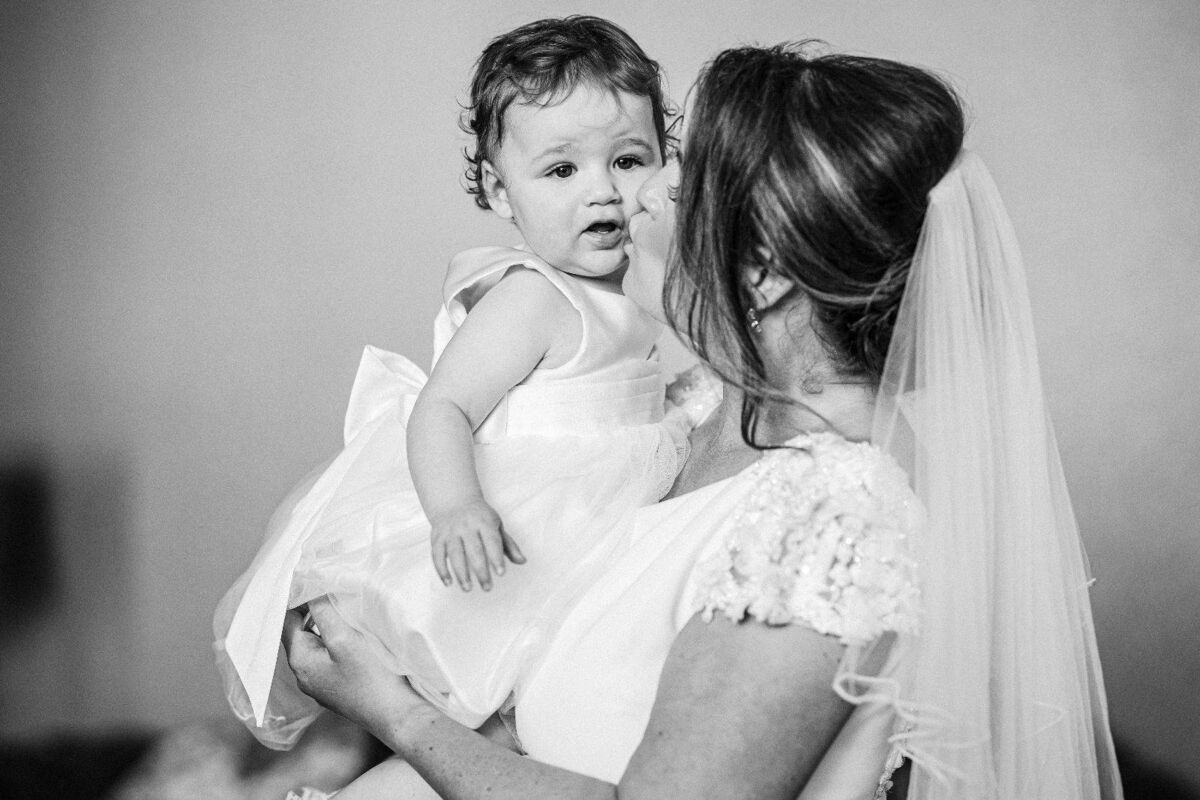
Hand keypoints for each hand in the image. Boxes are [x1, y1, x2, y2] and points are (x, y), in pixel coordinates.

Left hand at [282, 596, 431, 737]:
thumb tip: (310, 592)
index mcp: (301, 661)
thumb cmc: (372, 677)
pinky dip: (334, 641)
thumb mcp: (345, 639)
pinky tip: (351, 634)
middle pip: (300, 633)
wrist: (397, 716)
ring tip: (341, 607)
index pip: (287, 621)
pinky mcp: (338, 688)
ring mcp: (321, 684)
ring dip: (324, 626)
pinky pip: (328, 657)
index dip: (297, 598)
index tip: (313, 578)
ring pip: (315, 645)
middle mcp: (304, 675)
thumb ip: (324, 613)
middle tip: (328, 588)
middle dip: (311, 611)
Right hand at [428, 498, 524, 590]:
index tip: (501, 573)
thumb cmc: (480, 517)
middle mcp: (466, 526)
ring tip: (467, 589)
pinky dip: (441, 569)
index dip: (496, 557)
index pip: (492, 541)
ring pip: (455, 554)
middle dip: (480, 570)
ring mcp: (450, 532)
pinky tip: (448, 582)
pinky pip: (437, 555)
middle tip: (487, 588)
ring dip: (461, 573)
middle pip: (474, 550)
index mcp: (484, 522)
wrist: (454, 500)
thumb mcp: (496, 525)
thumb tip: (522, 561)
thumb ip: (508, 545)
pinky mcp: (437, 538)